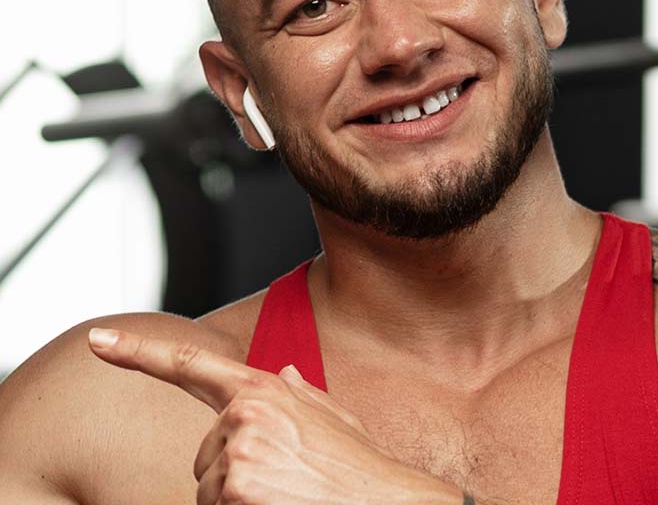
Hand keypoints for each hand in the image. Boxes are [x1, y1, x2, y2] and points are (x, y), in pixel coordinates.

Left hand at [88, 327, 462, 504]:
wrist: (389, 501)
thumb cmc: (358, 466)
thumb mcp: (330, 417)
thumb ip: (298, 393)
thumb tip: (282, 374)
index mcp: (263, 388)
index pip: (189, 363)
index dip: (138, 350)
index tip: (98, 339)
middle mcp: (244, 412)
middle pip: (204, 454)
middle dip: (230, 472)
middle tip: (280, 481)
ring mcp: (237, 451)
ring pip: (206, 490)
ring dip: (235, 501)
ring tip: (284, 494)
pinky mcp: (233, 490)